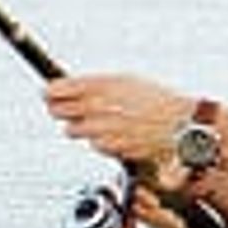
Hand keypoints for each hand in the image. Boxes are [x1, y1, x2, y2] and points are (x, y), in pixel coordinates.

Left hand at [44, 70, 193, 168]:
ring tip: (98, 122)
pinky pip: (93, 144)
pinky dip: (100, 141)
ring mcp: (104, 127)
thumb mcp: (125, 82)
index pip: (60, 88)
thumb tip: (64, 88)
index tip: (46, 94)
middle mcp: (101, 105)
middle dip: (59, 110)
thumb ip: (94, 86)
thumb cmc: (154, 101)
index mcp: (104, 84)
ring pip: (72, 130)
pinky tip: (114, 134)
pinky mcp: (111, 146)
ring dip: (79, 127)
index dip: (50, 92)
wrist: (181, 123)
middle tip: (61, 109)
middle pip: (59, 111)